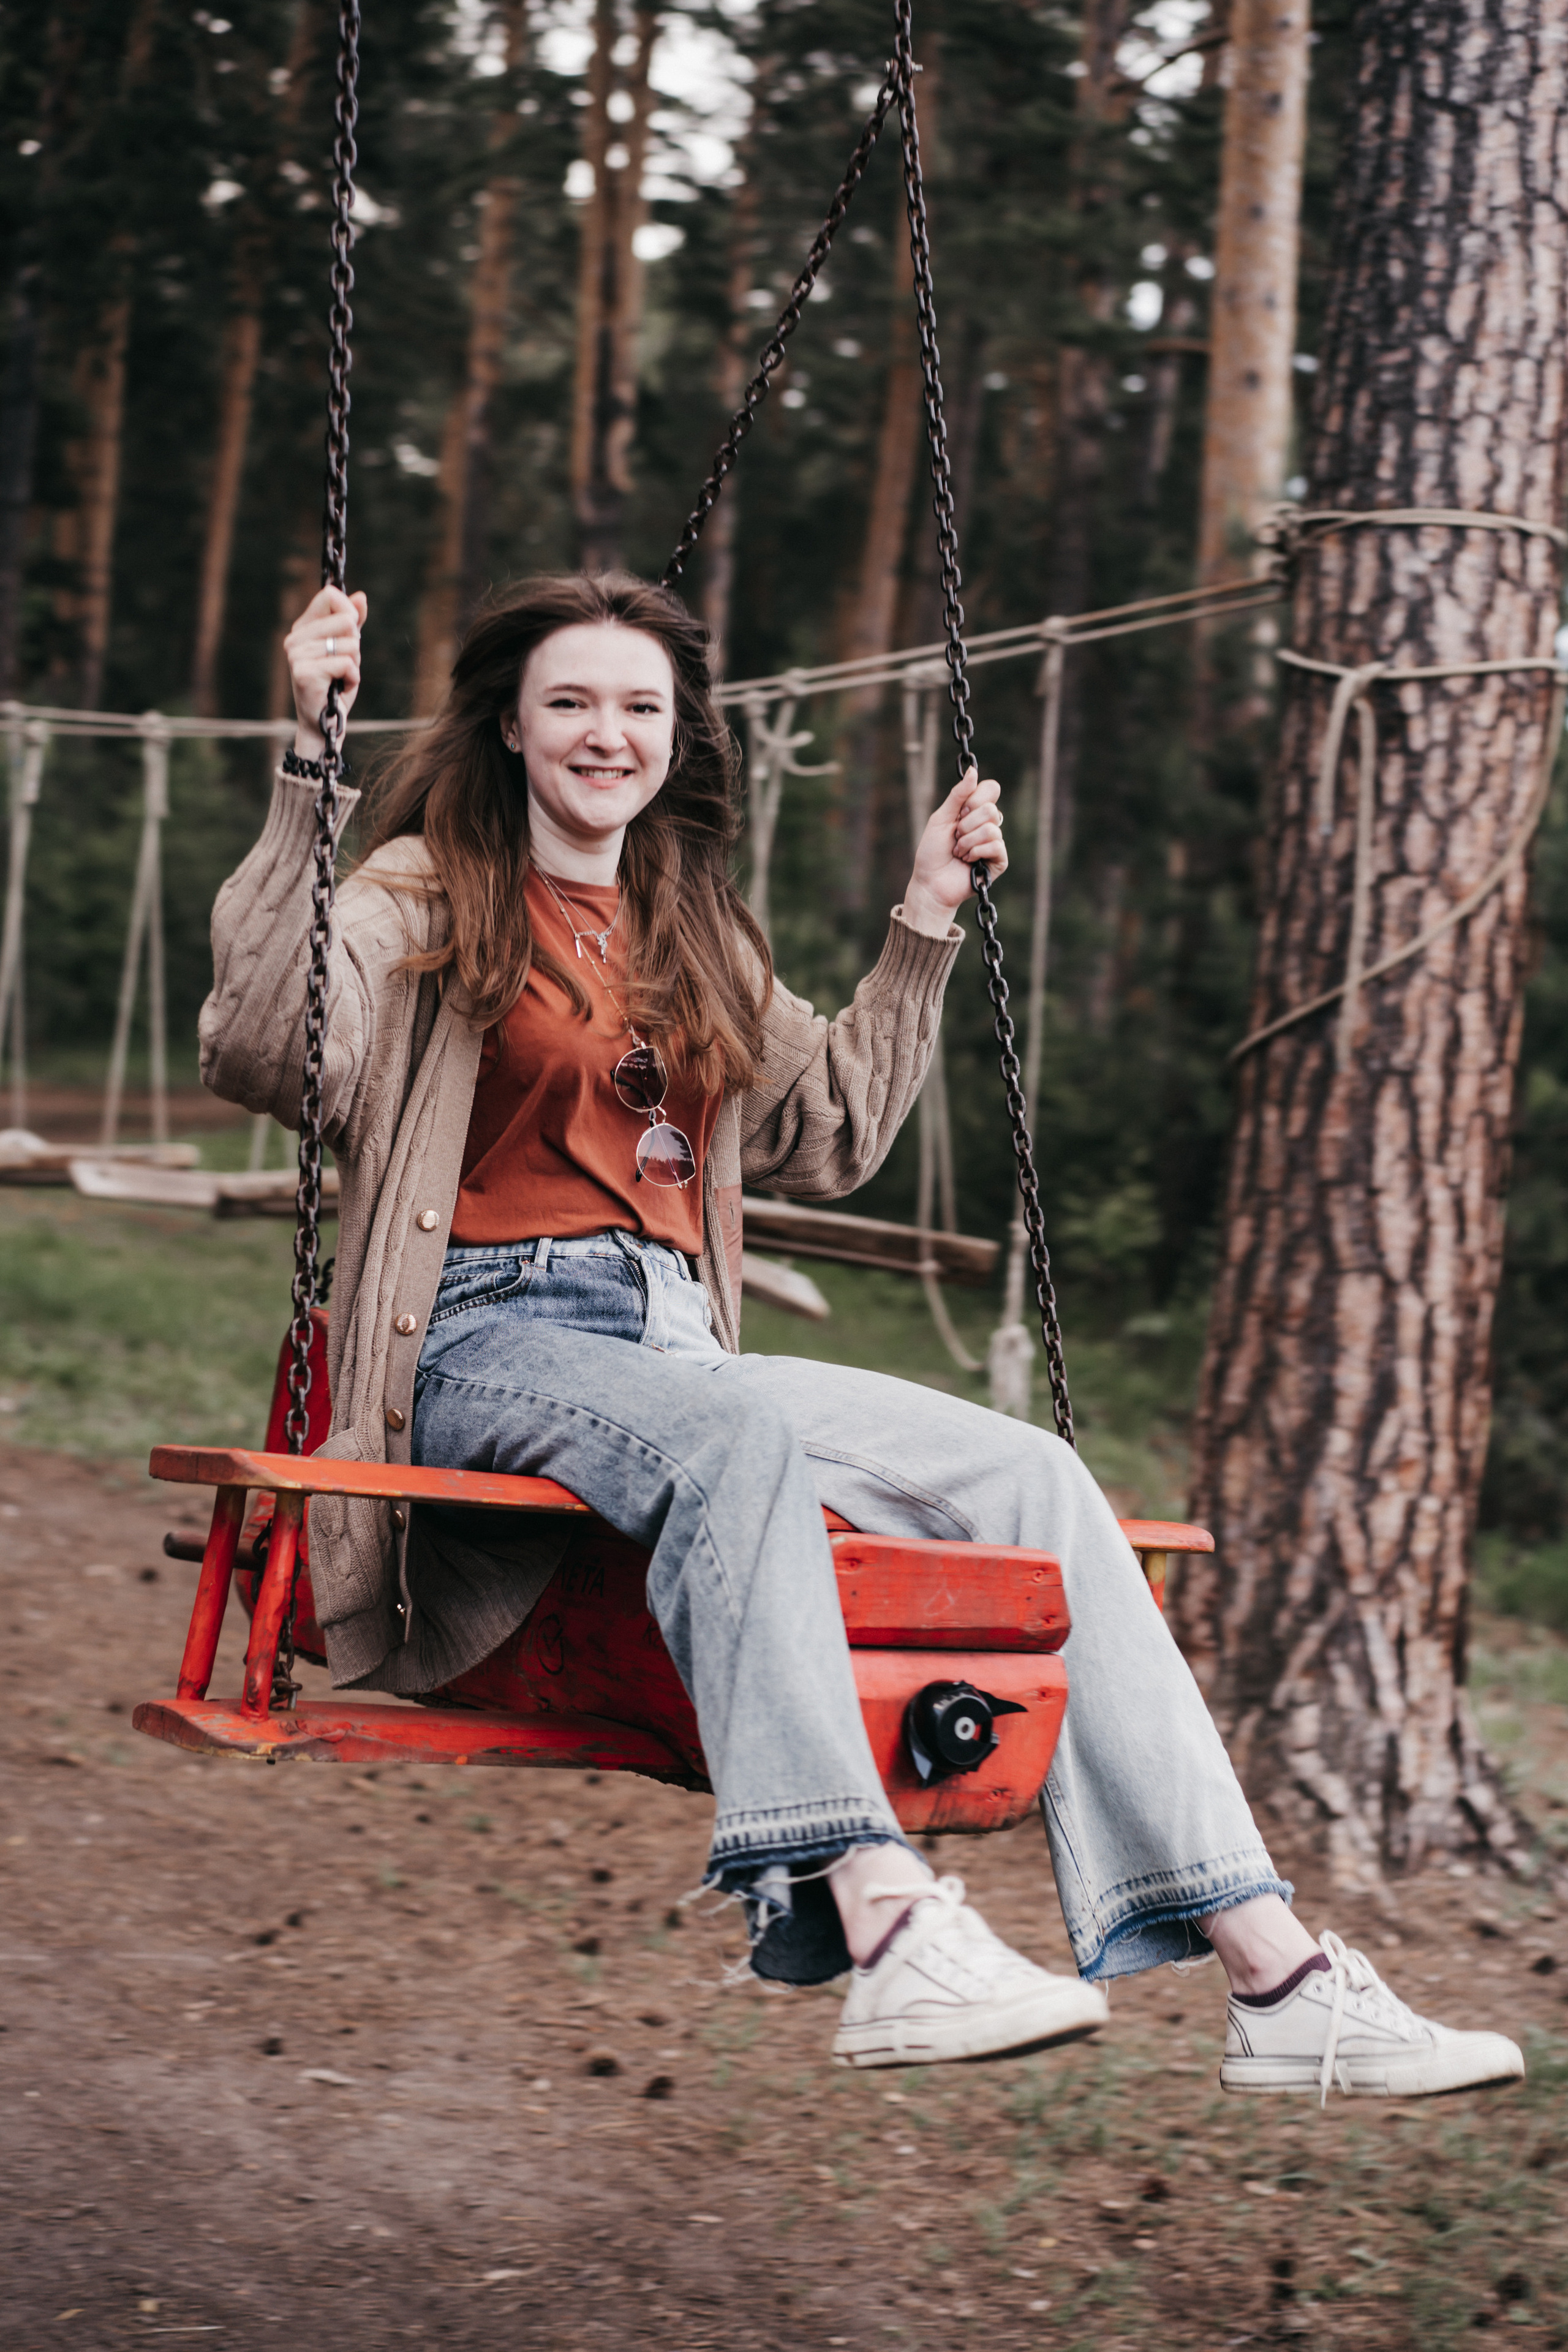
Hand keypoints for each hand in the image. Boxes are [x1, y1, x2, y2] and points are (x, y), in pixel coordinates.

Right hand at [285, 585, 367, 759]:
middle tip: (344, 665)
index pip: (329, 596)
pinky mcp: (304, 673)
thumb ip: (353, 622)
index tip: (351, 632)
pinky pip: (346, 664)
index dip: (349, 611)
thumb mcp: (347, 650)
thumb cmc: (335, 687)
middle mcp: (295, 639)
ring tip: (339, 679)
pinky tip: (339, 688)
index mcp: (302, 628)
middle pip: (345, 619)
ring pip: (350, 645)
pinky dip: (352, 679)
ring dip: (354, 665)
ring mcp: (297, 655)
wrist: (323, 725)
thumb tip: (361, 596)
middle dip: (355, 645)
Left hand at [901, 767, 1006, 934]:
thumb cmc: (932, 852)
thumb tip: (973, 770)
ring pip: (992, 828)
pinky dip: (976, 852)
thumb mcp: (941, 818)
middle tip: (956, 837)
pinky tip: (968, 861)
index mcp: (975, 811)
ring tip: (959, 852)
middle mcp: (988, 825)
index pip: (991, 789)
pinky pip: (996, 845)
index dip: (976, 798)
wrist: (930, 883)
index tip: (960, 812)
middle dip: (966, 824)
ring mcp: (994, 843)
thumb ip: (958, 795)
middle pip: (991, 809)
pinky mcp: (999, 861)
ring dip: (968, 841)